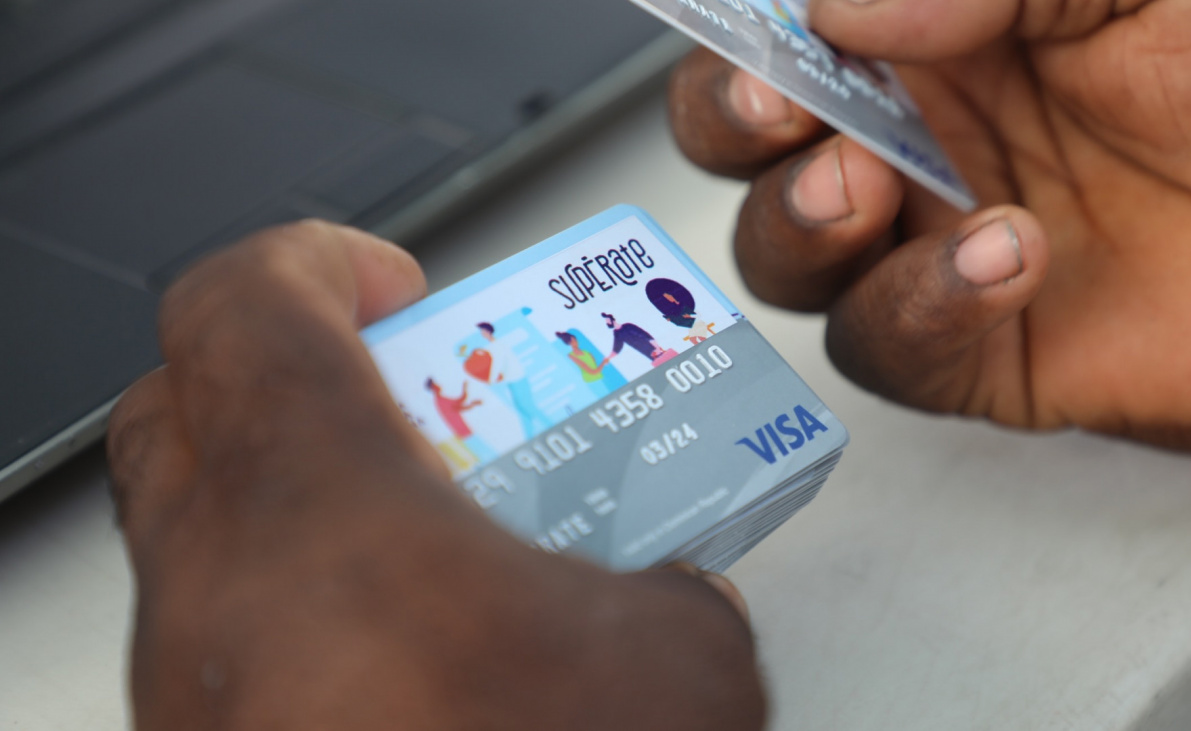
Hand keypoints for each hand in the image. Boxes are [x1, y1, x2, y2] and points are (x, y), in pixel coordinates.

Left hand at [106, 221, 763, 729]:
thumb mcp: (677, 667)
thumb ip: (661, 581)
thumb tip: (659, 589)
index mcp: (319, 517)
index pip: (244, 301)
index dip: (317, 259)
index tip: (390, 279)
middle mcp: (218, 603)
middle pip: (191, 404)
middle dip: (306, 373)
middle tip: (416, 400)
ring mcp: (194, 698)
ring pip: (205, 531)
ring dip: (312, 501)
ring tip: (440, 541)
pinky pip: (239, 641)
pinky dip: (316, 612)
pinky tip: (426, 665)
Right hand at [670, 0, 1190, 454]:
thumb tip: (838, 10)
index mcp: (924, 41)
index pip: (780, 31)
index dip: (742, 32)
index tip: (764, 29)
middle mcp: (904, 142)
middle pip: (742, 142)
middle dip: (728, 124)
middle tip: (774, 107)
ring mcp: (921, 248)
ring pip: (781, 254)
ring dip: (802, 221)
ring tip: (873, 187)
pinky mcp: (960, 351)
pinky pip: (882, 347)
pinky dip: (918, 307)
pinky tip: (1005, 257)